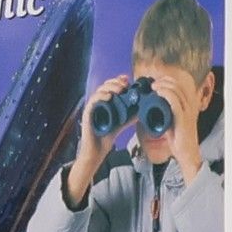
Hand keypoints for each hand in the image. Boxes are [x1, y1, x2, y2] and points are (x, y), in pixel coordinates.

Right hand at [64, 75, 129, 206]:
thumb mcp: (122, 123)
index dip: (118, 80)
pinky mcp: (87, 113)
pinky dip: (101, 97)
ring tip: (120, 89)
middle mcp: (98, 102)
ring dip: (110, 87)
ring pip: (99, 90)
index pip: (111, 86)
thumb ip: (131, 116)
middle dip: (116, 82)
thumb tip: (144, 109)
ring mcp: (92, 107)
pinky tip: (109, 97)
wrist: (97, 150)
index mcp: (105, 102)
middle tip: (126, 85)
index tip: (128, 80)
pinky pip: (93, 101)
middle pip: (105, 85)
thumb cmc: (107, 136)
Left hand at [145, 65, 205, 178]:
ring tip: (153, 87)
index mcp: (188, 105)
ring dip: (163, 86)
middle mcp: (189, 106)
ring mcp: (187, 112)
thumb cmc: (178, 138)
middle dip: (164, 81)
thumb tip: (149, 107)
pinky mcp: (183, 119)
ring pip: (176, 91)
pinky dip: (166, 94)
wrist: (186, 153)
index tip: (156, 82)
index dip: (168, 81)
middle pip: (177, 85)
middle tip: (152, 84)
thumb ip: (164, 113)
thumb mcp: (171, 121)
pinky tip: (158, 92)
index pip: (179, 86)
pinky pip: (175, 102)